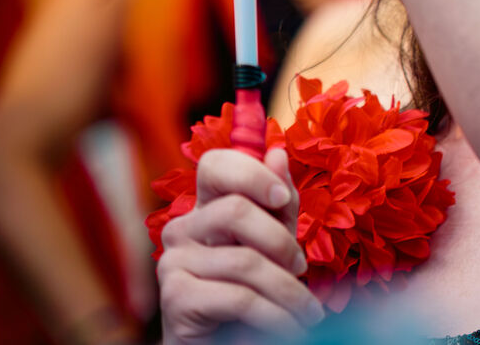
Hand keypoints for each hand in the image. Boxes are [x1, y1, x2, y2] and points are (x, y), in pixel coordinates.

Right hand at [158, 148, 324, 344]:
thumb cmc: (257, 291)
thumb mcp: (277, 243)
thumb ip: (279, 203)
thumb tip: (277, 152)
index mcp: (208, 207)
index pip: (215, 164)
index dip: (250, 173)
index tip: (281, 199)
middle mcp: (183, 228)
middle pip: (234, 210)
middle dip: (281, 242)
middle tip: (302, 269)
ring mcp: (173, 261)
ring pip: (244, 260)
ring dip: (288, 291)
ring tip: (306, 312)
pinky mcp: (174, 297)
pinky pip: (237, 297)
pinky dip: (274, 315)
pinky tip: (288, 328)